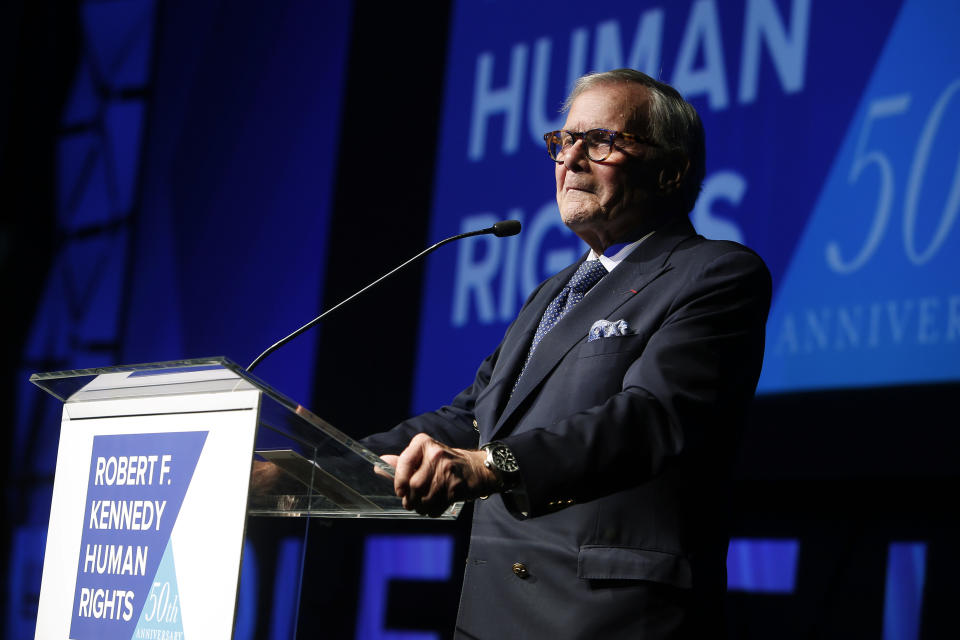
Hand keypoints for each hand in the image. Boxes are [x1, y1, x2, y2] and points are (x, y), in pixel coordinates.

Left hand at [383, 433, 498, 516]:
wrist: (476, 469)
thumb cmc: (444, 463)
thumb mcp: (424, 457)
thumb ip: (402, 463)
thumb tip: (379, 464)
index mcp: (424, 443)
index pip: (404, 463)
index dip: (399, 481)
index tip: (400, 490)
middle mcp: (436, 453)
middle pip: (414, 485)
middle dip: (409, 498)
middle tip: (410, 502)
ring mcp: (448, 470)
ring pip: (424, 497)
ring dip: (420, 507)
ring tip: (423, 504)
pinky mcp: (456, 487)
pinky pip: (436, 506)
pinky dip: (431, 511)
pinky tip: (435, 506)